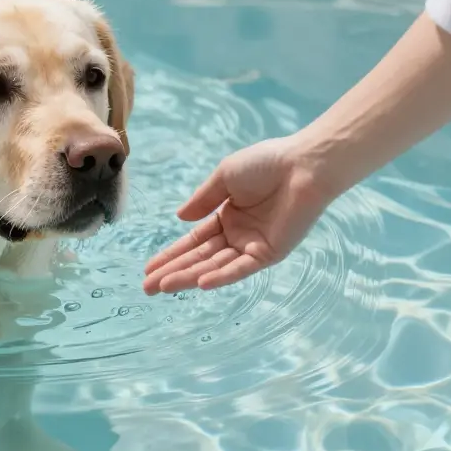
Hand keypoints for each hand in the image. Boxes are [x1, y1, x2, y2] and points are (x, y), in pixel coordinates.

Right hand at [142, 136, 332, 295]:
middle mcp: (238, 235)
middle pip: (199, 258)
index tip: (149, 268)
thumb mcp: (224, 177)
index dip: (171, 255)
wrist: (303, 164)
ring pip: (215, 266)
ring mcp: (252, 246)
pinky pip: (241, 268)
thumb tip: (179, 219)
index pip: (193, 242)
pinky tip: (200, 282)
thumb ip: (203, 200)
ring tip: (164, 286)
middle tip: (148, 288)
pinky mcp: (269, 252)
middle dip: (173, 272)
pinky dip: (222, 276)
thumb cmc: (266, 163)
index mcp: (227, 216)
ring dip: (189, 277)